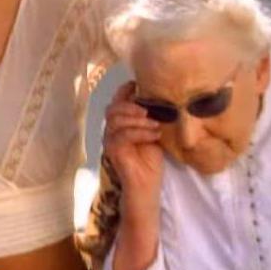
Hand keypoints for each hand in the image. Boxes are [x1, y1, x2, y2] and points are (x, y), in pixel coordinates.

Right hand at [103, 81, 163, 214]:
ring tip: (155, 124)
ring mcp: (109, 141)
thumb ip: (151, 116)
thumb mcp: (153, 132)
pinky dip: (139, 132)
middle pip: (113, 109)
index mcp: (120, 123)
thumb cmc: (151, 160)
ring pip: (116, 121)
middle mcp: (111, 130)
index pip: (117, 101)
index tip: (137, 84)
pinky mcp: (112, 151)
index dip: (124, 90)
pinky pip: (122, 136)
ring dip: (137, 120)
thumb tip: (161, 97)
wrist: (147, 185)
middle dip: (131, 106)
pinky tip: (154, 134)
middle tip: (149, 111)